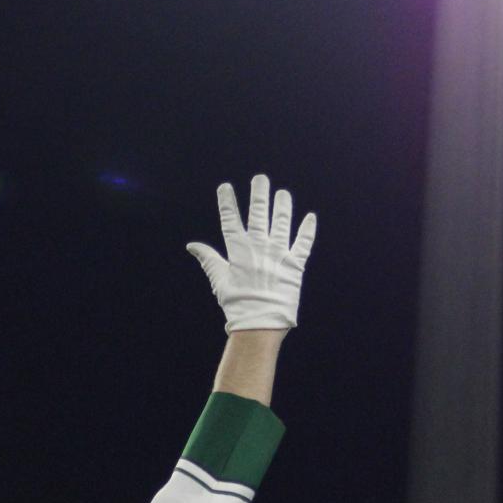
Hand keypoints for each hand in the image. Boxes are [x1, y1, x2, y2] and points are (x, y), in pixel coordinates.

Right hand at [186, 174, 315, 331]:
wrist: (260, 324)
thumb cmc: (237, 304)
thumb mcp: (219, 280)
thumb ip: (208, 259)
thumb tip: (192, 246)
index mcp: (239, 250)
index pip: (231, 220)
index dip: (227, 202)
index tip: (225, 187)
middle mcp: (260, 247)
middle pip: (259, 214)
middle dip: (259, 194)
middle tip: (260, 179)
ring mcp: (279, 254)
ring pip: (281, 223)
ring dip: (282, 206)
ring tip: (282, 193)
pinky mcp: (295, 265)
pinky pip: (303, 243)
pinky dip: (307, 230)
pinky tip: (310, 217)